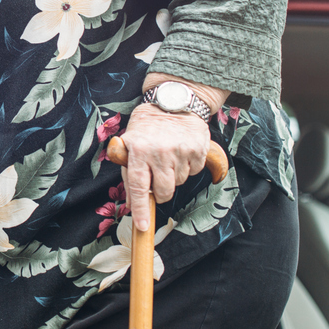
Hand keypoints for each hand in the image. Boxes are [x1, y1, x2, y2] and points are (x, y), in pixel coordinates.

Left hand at [118, 103, 210, 231]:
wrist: (173, 102)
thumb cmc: (147, 128)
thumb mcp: (130, 144)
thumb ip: (130, 173)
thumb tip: (133, 204)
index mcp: (138, 150)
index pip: (137, 186)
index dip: (140, 208)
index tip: (143, 226)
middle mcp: (159, 152)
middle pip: (162, 191)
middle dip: (160, 192)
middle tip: (158, 178)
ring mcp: (180, 150)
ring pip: (178, 183)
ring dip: (173, 176)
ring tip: (168, 156)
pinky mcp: (197, 149)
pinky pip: (193, 172)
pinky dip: (187, 167)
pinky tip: (181, 152)